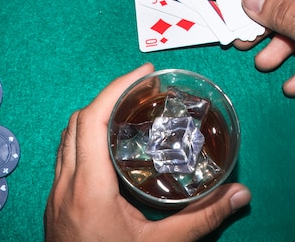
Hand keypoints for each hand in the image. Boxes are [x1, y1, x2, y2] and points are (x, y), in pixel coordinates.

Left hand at [44, 63, 251, 241]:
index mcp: (88, 187)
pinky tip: (107, 149)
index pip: (92, 119)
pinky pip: (64, 156)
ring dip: (93, 117)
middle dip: (108, 96)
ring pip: (66, 137)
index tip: (143, 73)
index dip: (116, 88)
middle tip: (141, 90)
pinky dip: (84, 139)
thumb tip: (239, 196)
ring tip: (126, 112)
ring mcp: (55, 192)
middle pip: (77, 121)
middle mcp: (65, 183)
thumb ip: (200, 220)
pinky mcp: (54, 202)